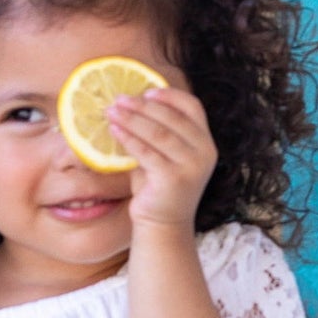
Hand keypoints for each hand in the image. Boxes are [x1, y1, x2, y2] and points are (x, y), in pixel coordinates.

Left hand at [106, 86, 216, 231]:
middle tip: (118, 99)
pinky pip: (146, 151)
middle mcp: (204, 152)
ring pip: (158, 132)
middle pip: (171, 117)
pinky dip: (128, 138)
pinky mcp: (172, 178)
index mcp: (206, 142)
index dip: (169, 96)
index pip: (193, 107)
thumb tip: (132, 101)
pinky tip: (113, 131)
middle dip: (141, 106)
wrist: (163, 226)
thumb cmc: (159, 187)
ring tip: (111, 111)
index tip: (145, 92)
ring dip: (131, 119)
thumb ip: (160, 131)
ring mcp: (190, 166)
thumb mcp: (165, 155)